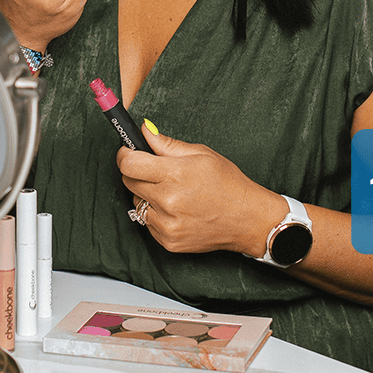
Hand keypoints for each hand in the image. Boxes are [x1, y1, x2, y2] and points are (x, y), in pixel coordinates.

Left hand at [117, 127, 285, 256]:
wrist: (247, 218)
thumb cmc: (228, 183)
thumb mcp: (201, 154)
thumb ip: (167, 144)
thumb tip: (144, 131)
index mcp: (175, 174)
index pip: (129, 164)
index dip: (125, 155)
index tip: (128, 152)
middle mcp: (168, 201)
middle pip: (129, 183)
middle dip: (137, 173)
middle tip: (155, 171)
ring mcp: (167, 224)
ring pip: (137, 203)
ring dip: (146, 195)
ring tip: (171, 192)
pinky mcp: (168, 241)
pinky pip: (148, 223)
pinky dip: (156, 214)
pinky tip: (176, 210)